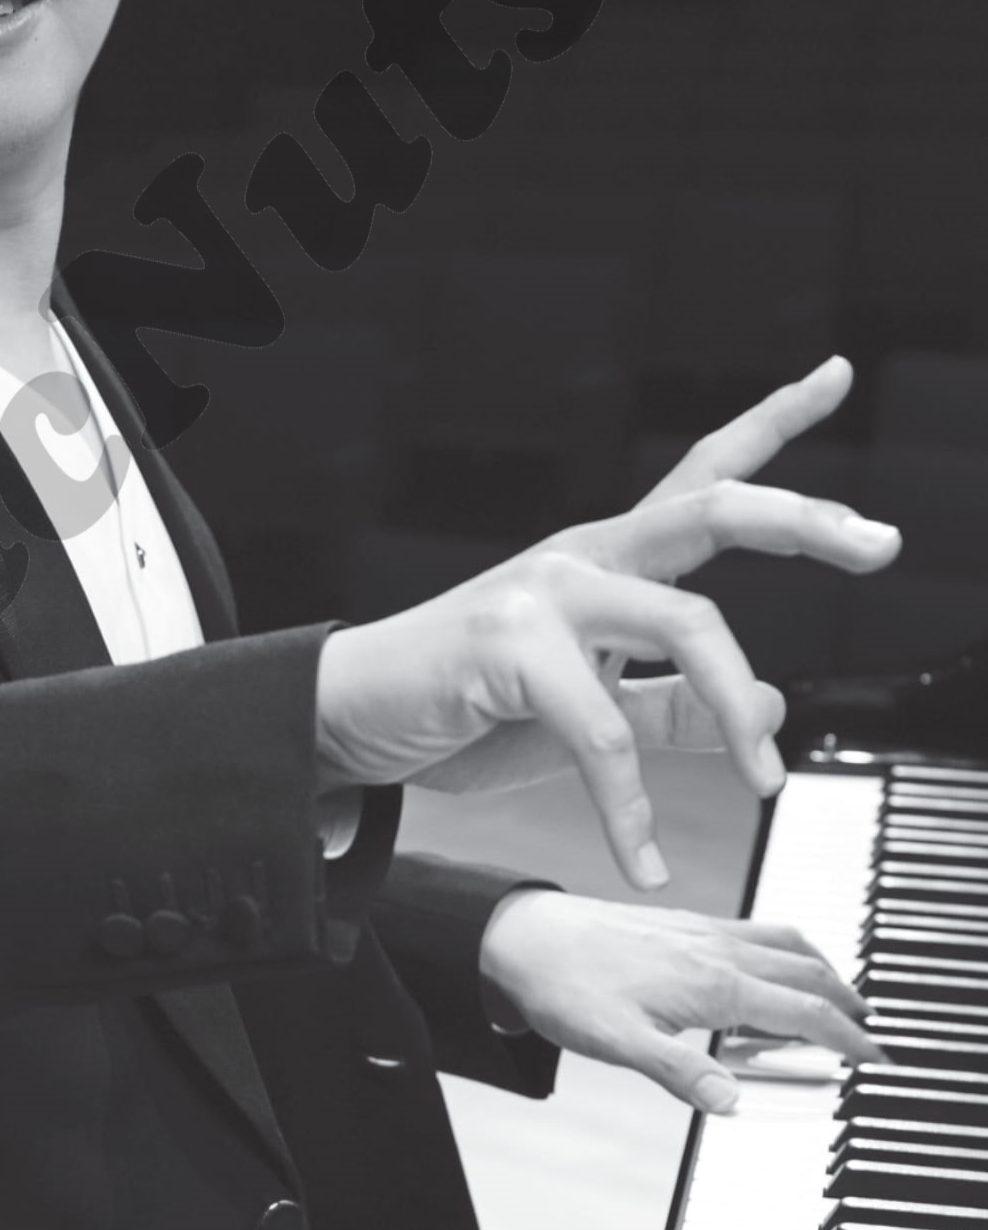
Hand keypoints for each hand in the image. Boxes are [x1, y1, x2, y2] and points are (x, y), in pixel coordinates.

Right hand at [316, 356, 900, 888]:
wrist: (347, 718)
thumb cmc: (464, 709)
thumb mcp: (591, 715)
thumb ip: (674, 707)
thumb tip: (769, 704)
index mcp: (608, 564)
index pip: (702, 480)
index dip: (774, 423)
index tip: (834, 373)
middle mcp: (584, 558)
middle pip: (714, 510)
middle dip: (805, 518)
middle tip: (880, 543)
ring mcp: (545, 591)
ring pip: (688, 625)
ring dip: (739, 715)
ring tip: (763, 785)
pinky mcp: (508, 644)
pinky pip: (604, 730)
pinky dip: (630, 806)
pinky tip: (643, 856)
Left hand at [477, 890, 885, 1113]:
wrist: (520, 935)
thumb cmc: (564, 984)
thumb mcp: (618, 1042)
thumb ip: (680, 1071)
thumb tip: (731, 1102)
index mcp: (712, 981)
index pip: (804, 1010)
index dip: (848, 1038)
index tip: (878, 1060)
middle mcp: (715, 948)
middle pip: (808, 970)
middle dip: (847, 1002)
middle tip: (870, 1035)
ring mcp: (699, 931)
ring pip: (785, 943)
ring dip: (821, 971)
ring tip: (837, 1002)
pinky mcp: (681, 924)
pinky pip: (753, 931)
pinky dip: (785, 952)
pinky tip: (770, 973)